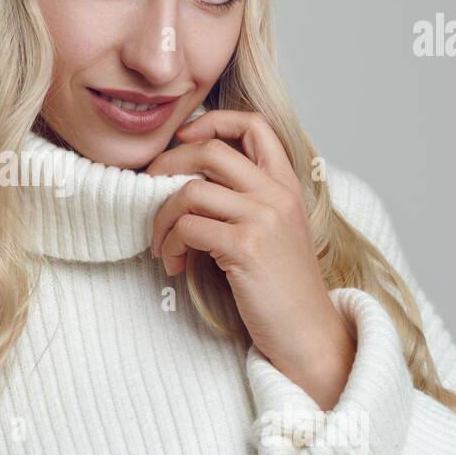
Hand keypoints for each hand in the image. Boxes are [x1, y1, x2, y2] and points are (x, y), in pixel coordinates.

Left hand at [146, 109, 355, 409]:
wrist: (307, 333)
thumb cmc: (279, 286)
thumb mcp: (271, 230)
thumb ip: (243, 198)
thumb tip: (185, 178)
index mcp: (285, 184)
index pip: (254, 124)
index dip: (212, 121)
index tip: (182, 139)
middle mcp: (277, 194)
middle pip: (208, 151)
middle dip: (166, 167)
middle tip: (148, 193)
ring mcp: (263, 218)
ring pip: (189, 190)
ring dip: (162, 218)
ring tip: (162, 244)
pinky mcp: (246, 247)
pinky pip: (188, 227)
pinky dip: (171, 244)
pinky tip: (175, 266)